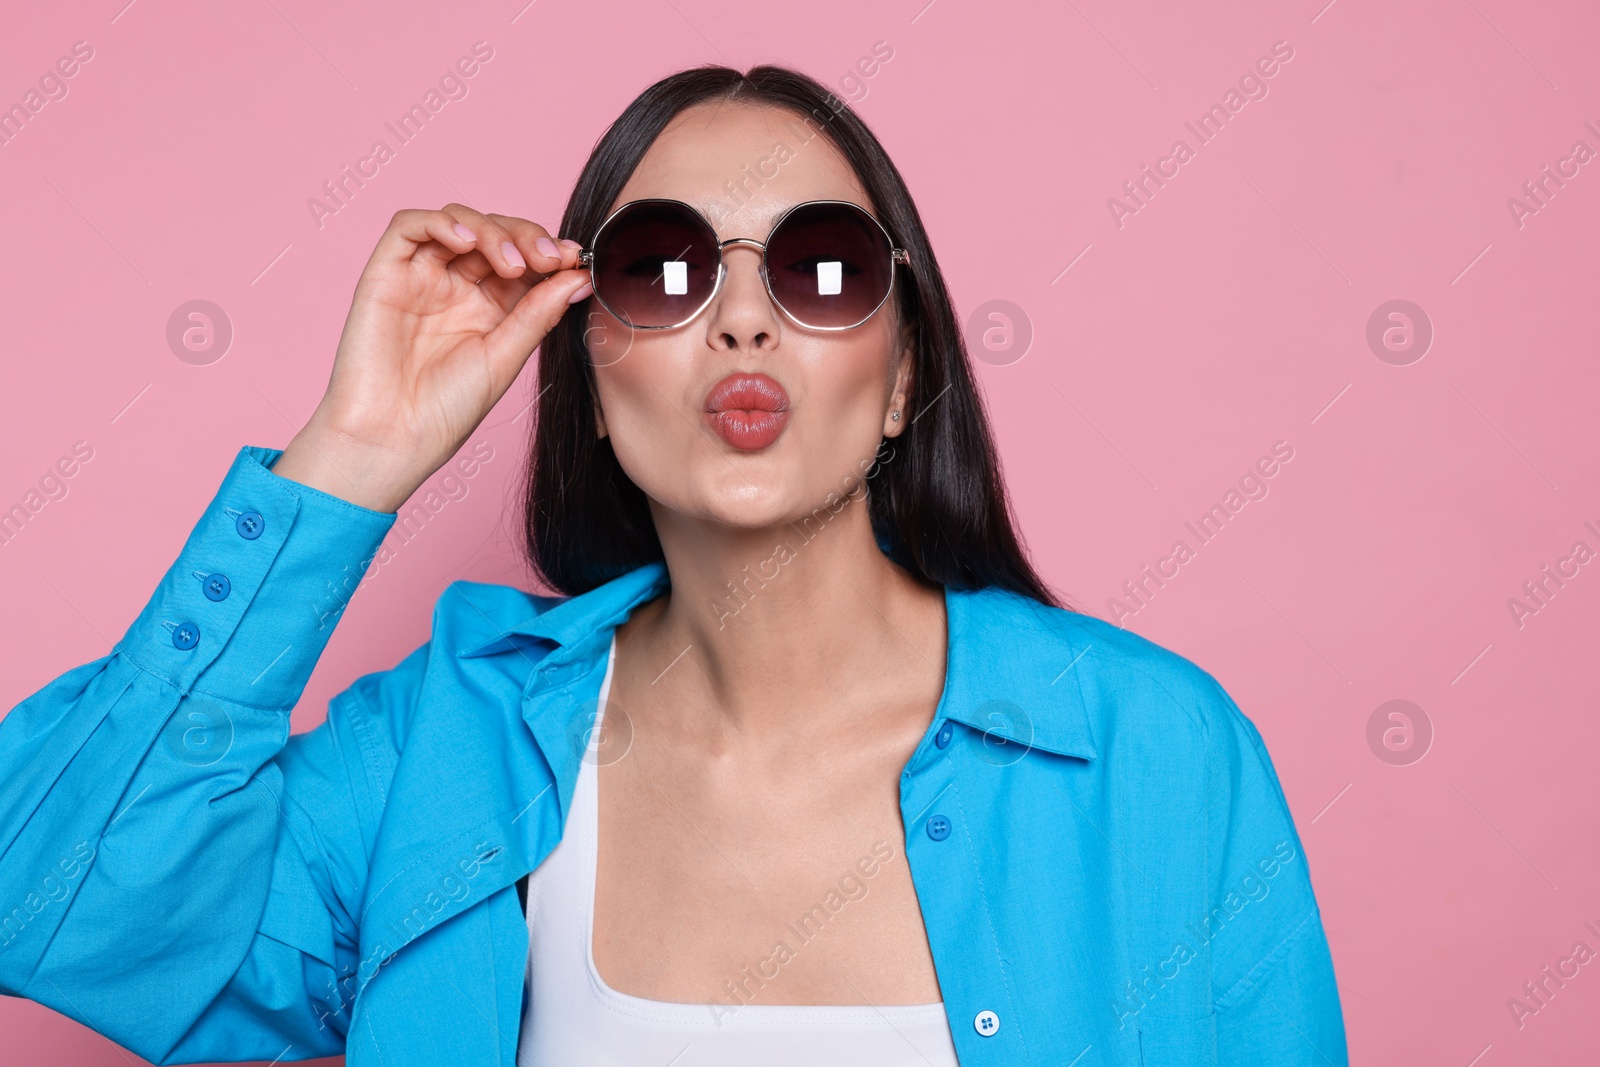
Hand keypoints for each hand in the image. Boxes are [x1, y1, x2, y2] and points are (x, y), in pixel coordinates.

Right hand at [271, 204, 591, 511]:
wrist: (392, 438)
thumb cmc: (446, 409)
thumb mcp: (505, 358)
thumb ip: (538, 313)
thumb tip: (580, 276)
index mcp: (490, 307)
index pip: (525, 259)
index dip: (551, 252)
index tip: (576, 259)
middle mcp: (456, 287)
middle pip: (495, 234)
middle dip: (528, 238)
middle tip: (550, 258)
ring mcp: (421, 277)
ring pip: (458, 222)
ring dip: (492, 231)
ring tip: (514, 263)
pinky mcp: (386, 273)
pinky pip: (409, 226)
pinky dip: (441, 223)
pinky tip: (468, 242)